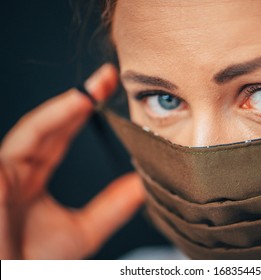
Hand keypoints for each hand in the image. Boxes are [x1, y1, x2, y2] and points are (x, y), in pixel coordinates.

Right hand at [0, 64, 144, 258]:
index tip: (109, 93)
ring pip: (36, 127)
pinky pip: (23, 140)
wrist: (11, 278)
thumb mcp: (83, 231)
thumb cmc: (33, 263)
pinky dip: (49, 120)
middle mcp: (15, 168)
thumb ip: (112, 206)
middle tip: (109, 76)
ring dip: (67, 104)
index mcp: (31, 178)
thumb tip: (145, 183)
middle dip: (79, 98)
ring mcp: (2, 169)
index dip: (82, 114)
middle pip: (50, 124)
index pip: (59, 137)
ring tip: (97, 87)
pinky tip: (76, 104)